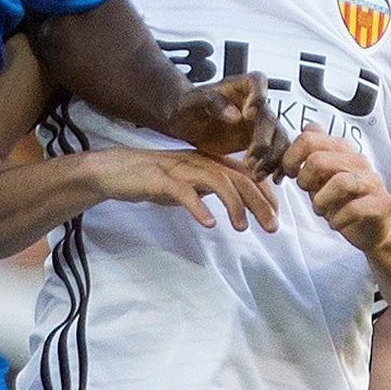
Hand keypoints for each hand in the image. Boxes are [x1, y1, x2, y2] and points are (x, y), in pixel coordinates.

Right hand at [94, 147, 277, 233]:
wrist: (114, 171)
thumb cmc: (153, 179)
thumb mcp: (189, 184)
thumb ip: (210, 189)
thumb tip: (235, 203)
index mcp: (207, 161)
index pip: (245, 173)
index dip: (264, 192)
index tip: (276, 214)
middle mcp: (199, 161)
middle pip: (238, 177)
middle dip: (259, 202)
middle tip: (272, 227)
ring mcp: (180, 169)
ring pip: (217, 181)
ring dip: (234, 204)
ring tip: (242, 228)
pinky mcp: (160, 180)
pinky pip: (183, 192)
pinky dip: (198, 207)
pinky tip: (208, 224)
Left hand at [167, 75, 289, 175]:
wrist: (188, 124)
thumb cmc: (188, 107)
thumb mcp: (193, 102)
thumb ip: (212, 103)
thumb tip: (236, 117)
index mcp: (240, 85)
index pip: (258, 81)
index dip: (259, 96)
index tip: (249, 115)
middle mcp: (256, 103)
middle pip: (270, 118)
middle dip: (263, 142)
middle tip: (250, 160)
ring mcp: (261, 123)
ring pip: (279, 139)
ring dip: (272, 158)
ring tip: (255, 174)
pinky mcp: (261, 141)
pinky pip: (277, 153)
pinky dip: (277, 166)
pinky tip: (272, 179)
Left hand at [283, 129, 390, 248]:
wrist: (371, 228)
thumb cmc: (342, 201)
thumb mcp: (319, 178)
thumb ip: (308, 159)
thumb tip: (294, 141)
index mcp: (341, 149)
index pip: (309, 137)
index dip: (291, 157)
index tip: (290, 174)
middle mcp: (358, 160)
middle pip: (318, 160)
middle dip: (305, 181)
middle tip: (308, 193)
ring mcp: (371, 181)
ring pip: (340, 182)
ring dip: (321, 202)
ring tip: (322, 210)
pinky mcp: (381, 203)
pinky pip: (354, 209)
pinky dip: (338, 220)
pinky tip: (336, 223)